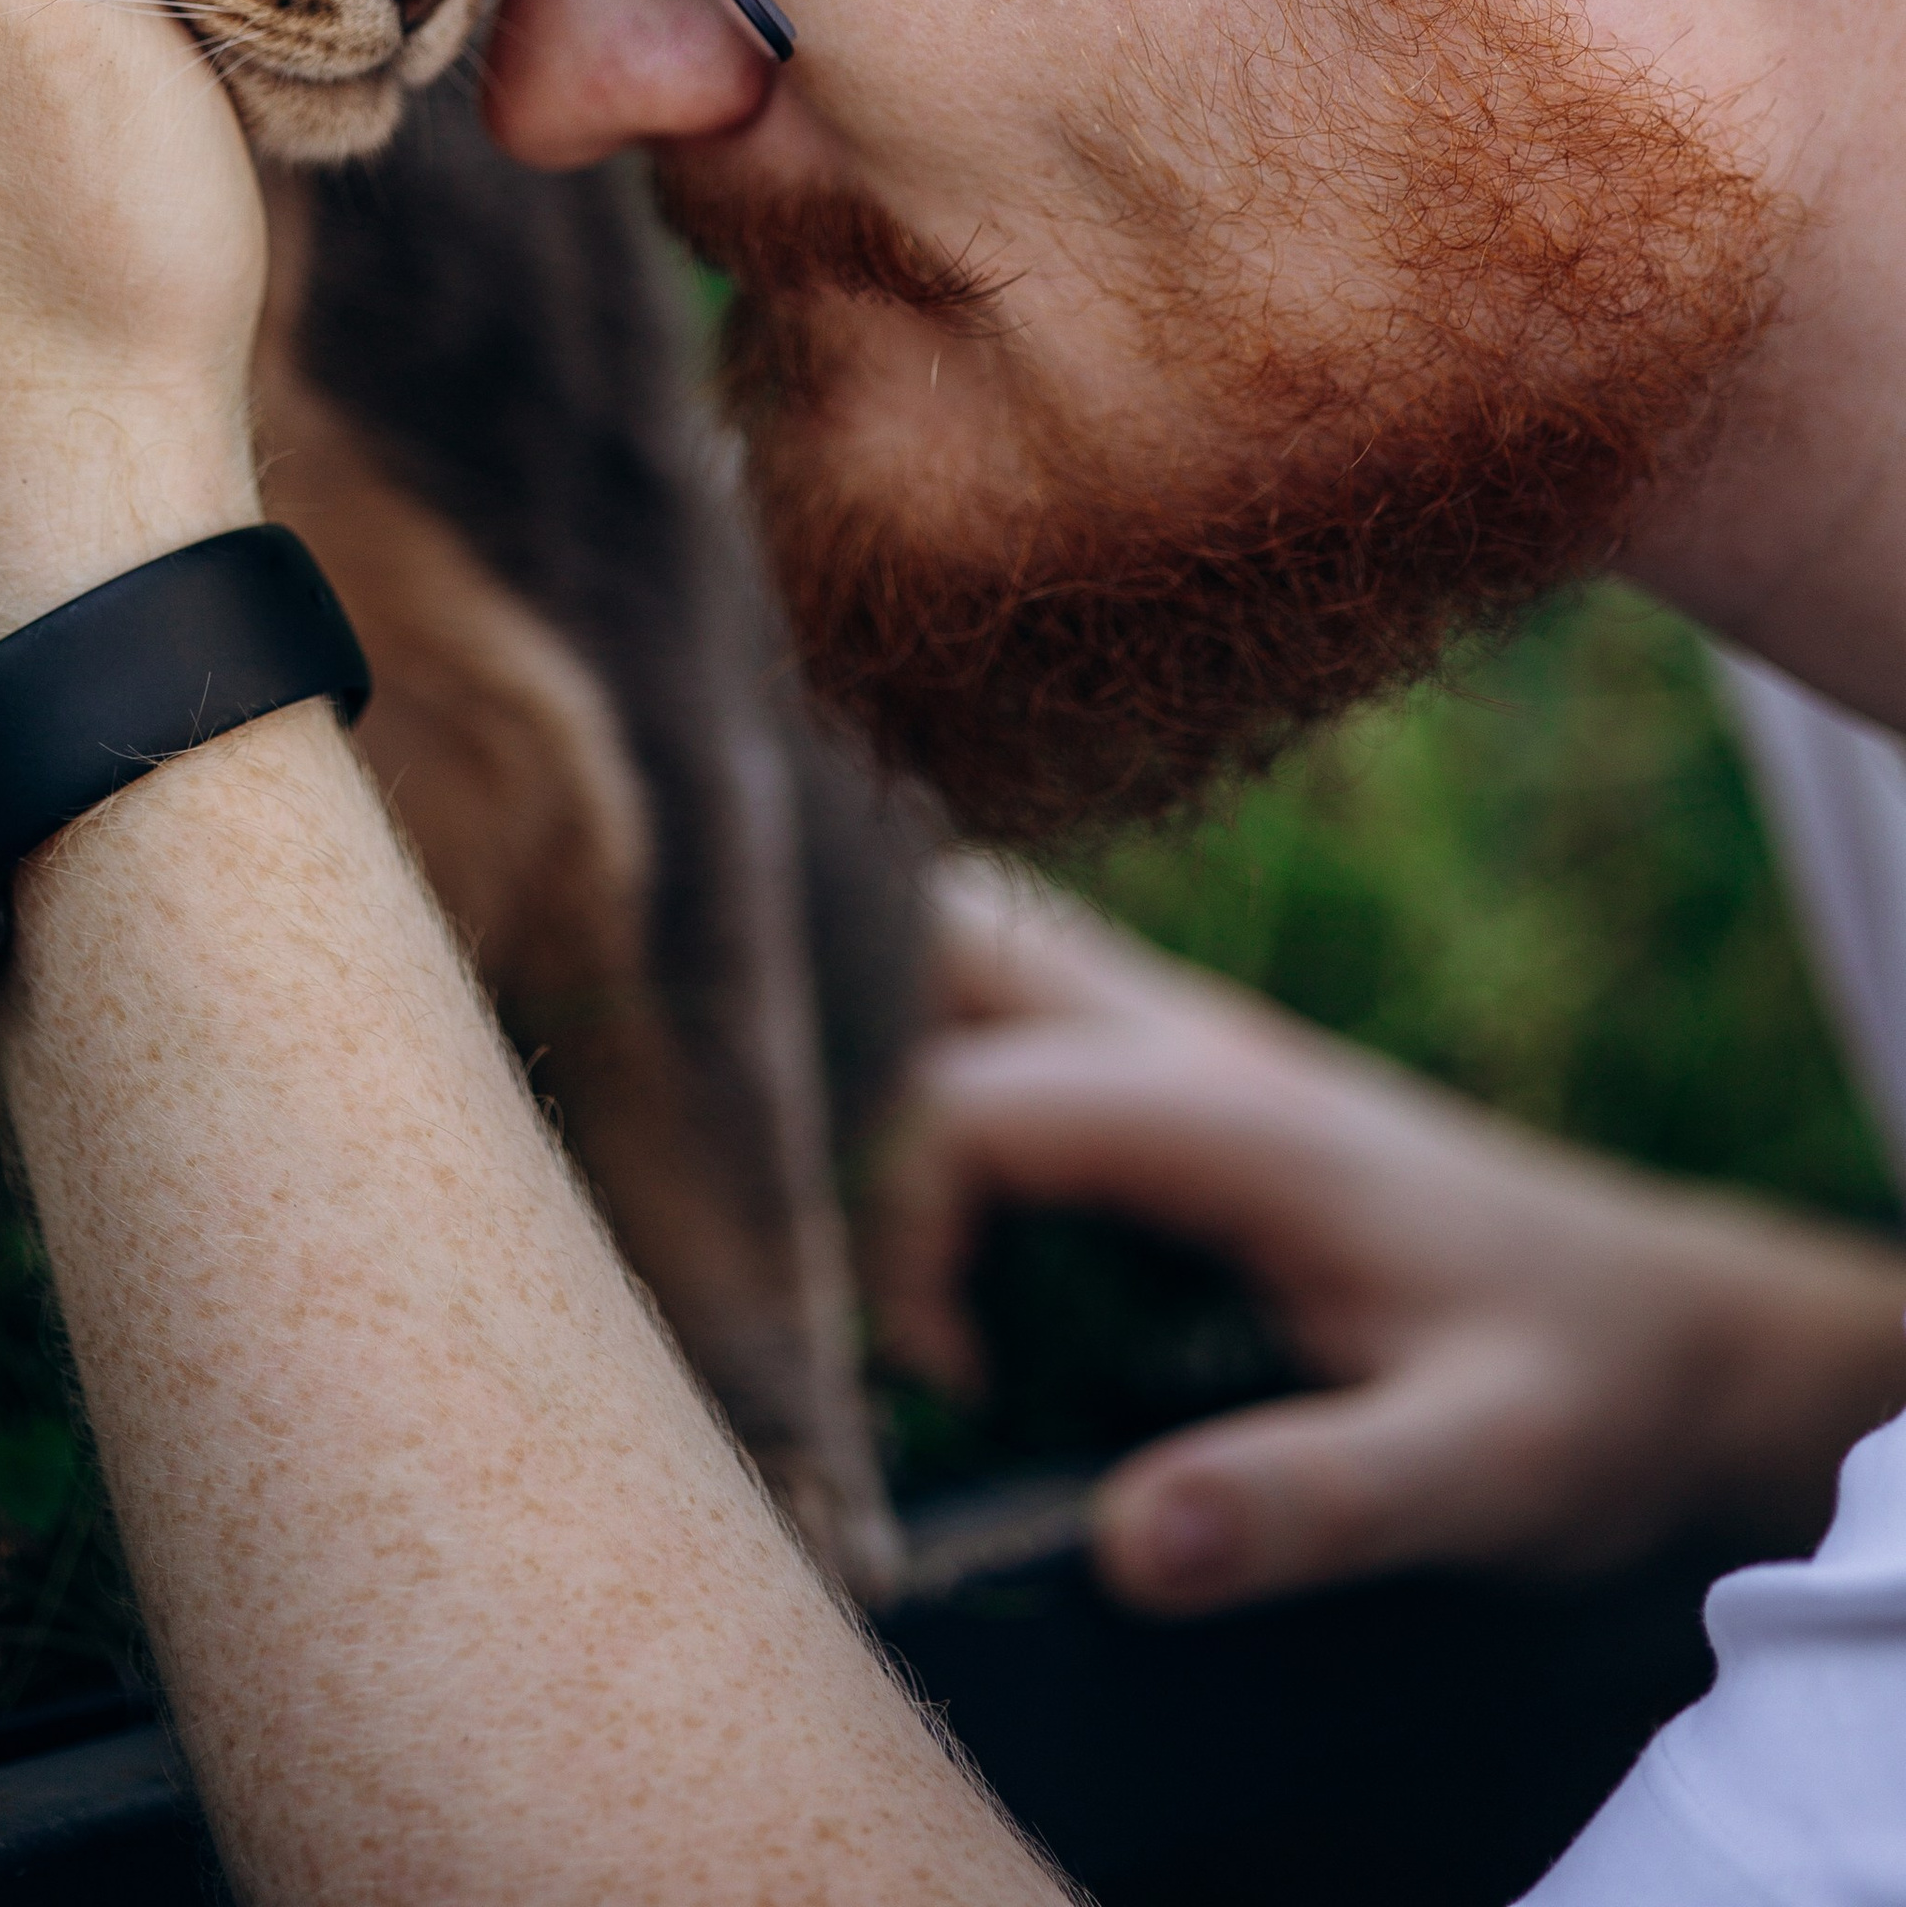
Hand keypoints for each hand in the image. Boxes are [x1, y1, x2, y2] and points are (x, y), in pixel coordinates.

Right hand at [866, 857, 1905, 1615]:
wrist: (1671, 1333)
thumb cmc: (1574, 1393)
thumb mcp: (1474, 1471)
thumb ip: (1305, 1500)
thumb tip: (1121, 1547)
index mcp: (1220, 1106)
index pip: (965, 1106)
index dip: (895, 1236)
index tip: (939, 1387)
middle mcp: (1179, 1032)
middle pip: (940, 938)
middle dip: (828, 1048)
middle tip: (814, 1229)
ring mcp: (1173, 1034)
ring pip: (967, 944)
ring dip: (872, 1030)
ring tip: (840, 1202)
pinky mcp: (1171, 1074)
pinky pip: (1003, 1006)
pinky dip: (924, 1052)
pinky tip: (915, 1190)